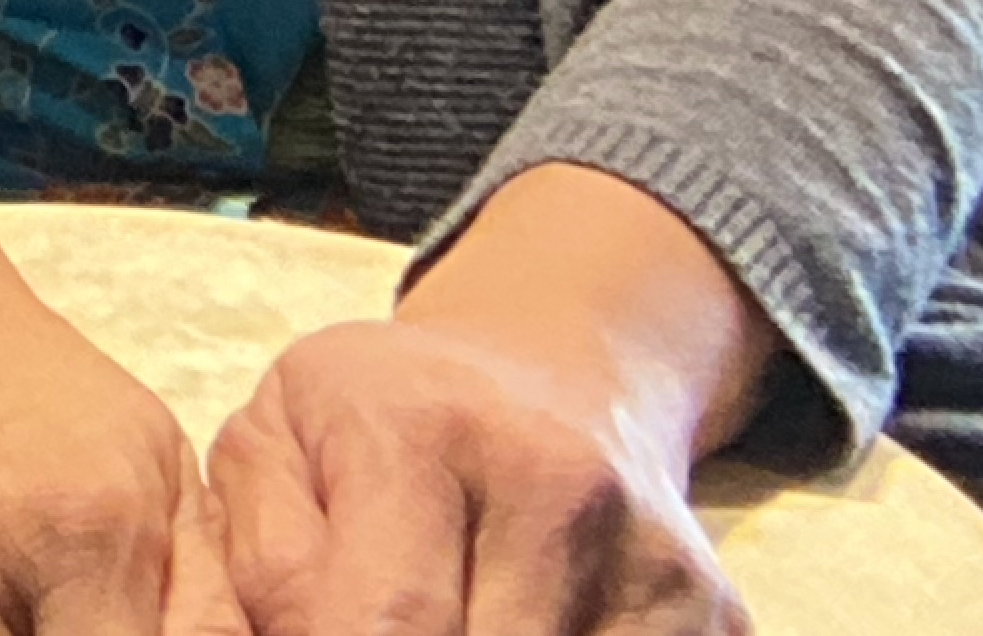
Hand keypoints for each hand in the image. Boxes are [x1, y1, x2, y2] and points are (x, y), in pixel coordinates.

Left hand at [207, 314, 746, 635]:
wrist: (547, 372)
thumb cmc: (376, 421)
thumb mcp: (275, 447)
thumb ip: (264, 568)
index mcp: (418, 433)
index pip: (388, 629)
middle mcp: (556, 486)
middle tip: (386, 632)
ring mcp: (652, 557)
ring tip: (453, 617)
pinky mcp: (718, 616)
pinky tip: (519, 629)